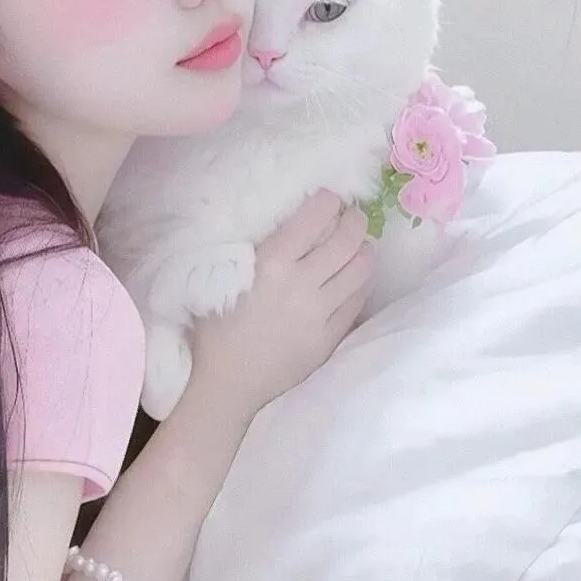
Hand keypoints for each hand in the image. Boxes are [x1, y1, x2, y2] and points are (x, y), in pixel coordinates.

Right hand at [188, 191, 375, 416]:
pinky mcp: (330, 337)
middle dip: (354, 220)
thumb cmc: (215, 327)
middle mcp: (301, 283)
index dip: (328, 201)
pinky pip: (358, 301)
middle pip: (347, 240)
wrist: (227, 383)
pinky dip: (361, 282)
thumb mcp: (223, 277)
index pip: (313, 218)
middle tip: (351, 215)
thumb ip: (254, 250)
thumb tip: (286, 224)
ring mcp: (320, 313)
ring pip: (360, 270)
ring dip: (364, 250)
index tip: (328, 197)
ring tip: (359, 245)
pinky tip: (355, 277)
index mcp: (271, 264)